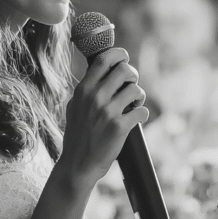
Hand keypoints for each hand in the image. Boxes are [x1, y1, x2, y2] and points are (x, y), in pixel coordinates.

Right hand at [60, 47, 149, 187]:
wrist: (77, 164)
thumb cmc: (77, 135)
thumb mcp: (74, 107)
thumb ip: (86, 89)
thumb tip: (99, 70)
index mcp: (83, 90)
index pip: (103, 60)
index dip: (118, 54)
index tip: (124, 58)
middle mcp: (95, 97)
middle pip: (124, 70)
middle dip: (133, 75)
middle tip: (131, 85)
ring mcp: (108, 112)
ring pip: (136, 90)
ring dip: (139, 96)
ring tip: (134, 104)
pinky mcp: (120, 127)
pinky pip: (142, 111)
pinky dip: (142, 114)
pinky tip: (136, 119)